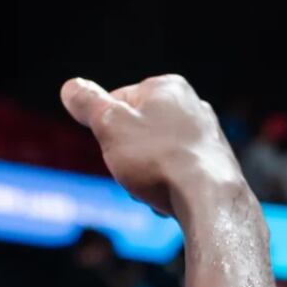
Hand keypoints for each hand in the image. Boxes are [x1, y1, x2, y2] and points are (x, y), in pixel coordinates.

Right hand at [59, 75, 245, 216]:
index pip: (116, 101)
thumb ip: (88, 104)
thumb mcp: (110, 126)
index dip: (104, 128)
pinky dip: (166, 185)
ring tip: (149, 186)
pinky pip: (177, 172)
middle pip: (137, 129)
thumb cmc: (158, 159)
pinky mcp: (214, 163)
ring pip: (156, 153)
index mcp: (167, 87)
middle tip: (129, 169)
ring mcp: (206, 134)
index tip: (111, 147)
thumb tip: (71, 87)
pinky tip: (167, 197)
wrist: (208, 198)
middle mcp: (192, 104)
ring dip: (144, 173)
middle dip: (126, 153)